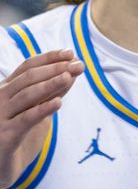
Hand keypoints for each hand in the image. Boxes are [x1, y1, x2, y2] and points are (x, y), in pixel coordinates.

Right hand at [0, 50, 81, 182]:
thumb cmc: (17, 136)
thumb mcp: (36, 110)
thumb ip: (50, 93)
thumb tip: (71, 72)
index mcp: (5, 90)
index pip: (27, 67)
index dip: (48, 58)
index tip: (70, 52)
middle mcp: (0, 99)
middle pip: (28, 78)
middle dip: (55, 69)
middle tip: (78, 65)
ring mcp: (0, 117)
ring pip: (27, 95)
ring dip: (50, 84)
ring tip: (70, 76)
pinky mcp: (5, 136)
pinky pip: (25, 120)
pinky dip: (42, 110)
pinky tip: (58, 103)